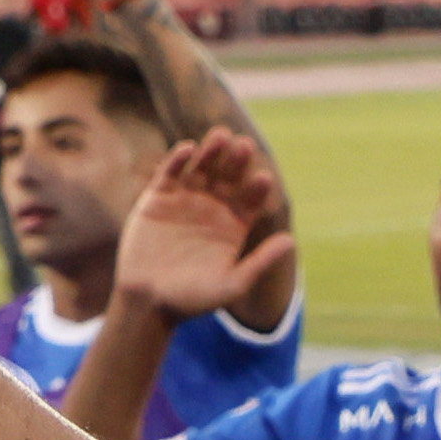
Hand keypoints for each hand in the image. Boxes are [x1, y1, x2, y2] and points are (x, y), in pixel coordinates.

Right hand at [115, 131, 297, 320]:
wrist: (148, 302)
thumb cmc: (192, 299)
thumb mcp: (231, 285)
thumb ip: (260, 263)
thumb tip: (291, 240)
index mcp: (234, 224)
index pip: (251, 199)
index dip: (257, 188)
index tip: (264, 179)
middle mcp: (213, 207)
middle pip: (229, 176)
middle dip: (237, 161)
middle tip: (245, 146)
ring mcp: (185, 199)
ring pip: (202, 168)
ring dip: (211, 151)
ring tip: (221, 137)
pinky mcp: (158, 197)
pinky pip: (170, 173)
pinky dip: (178, 159)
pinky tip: (188, 149)